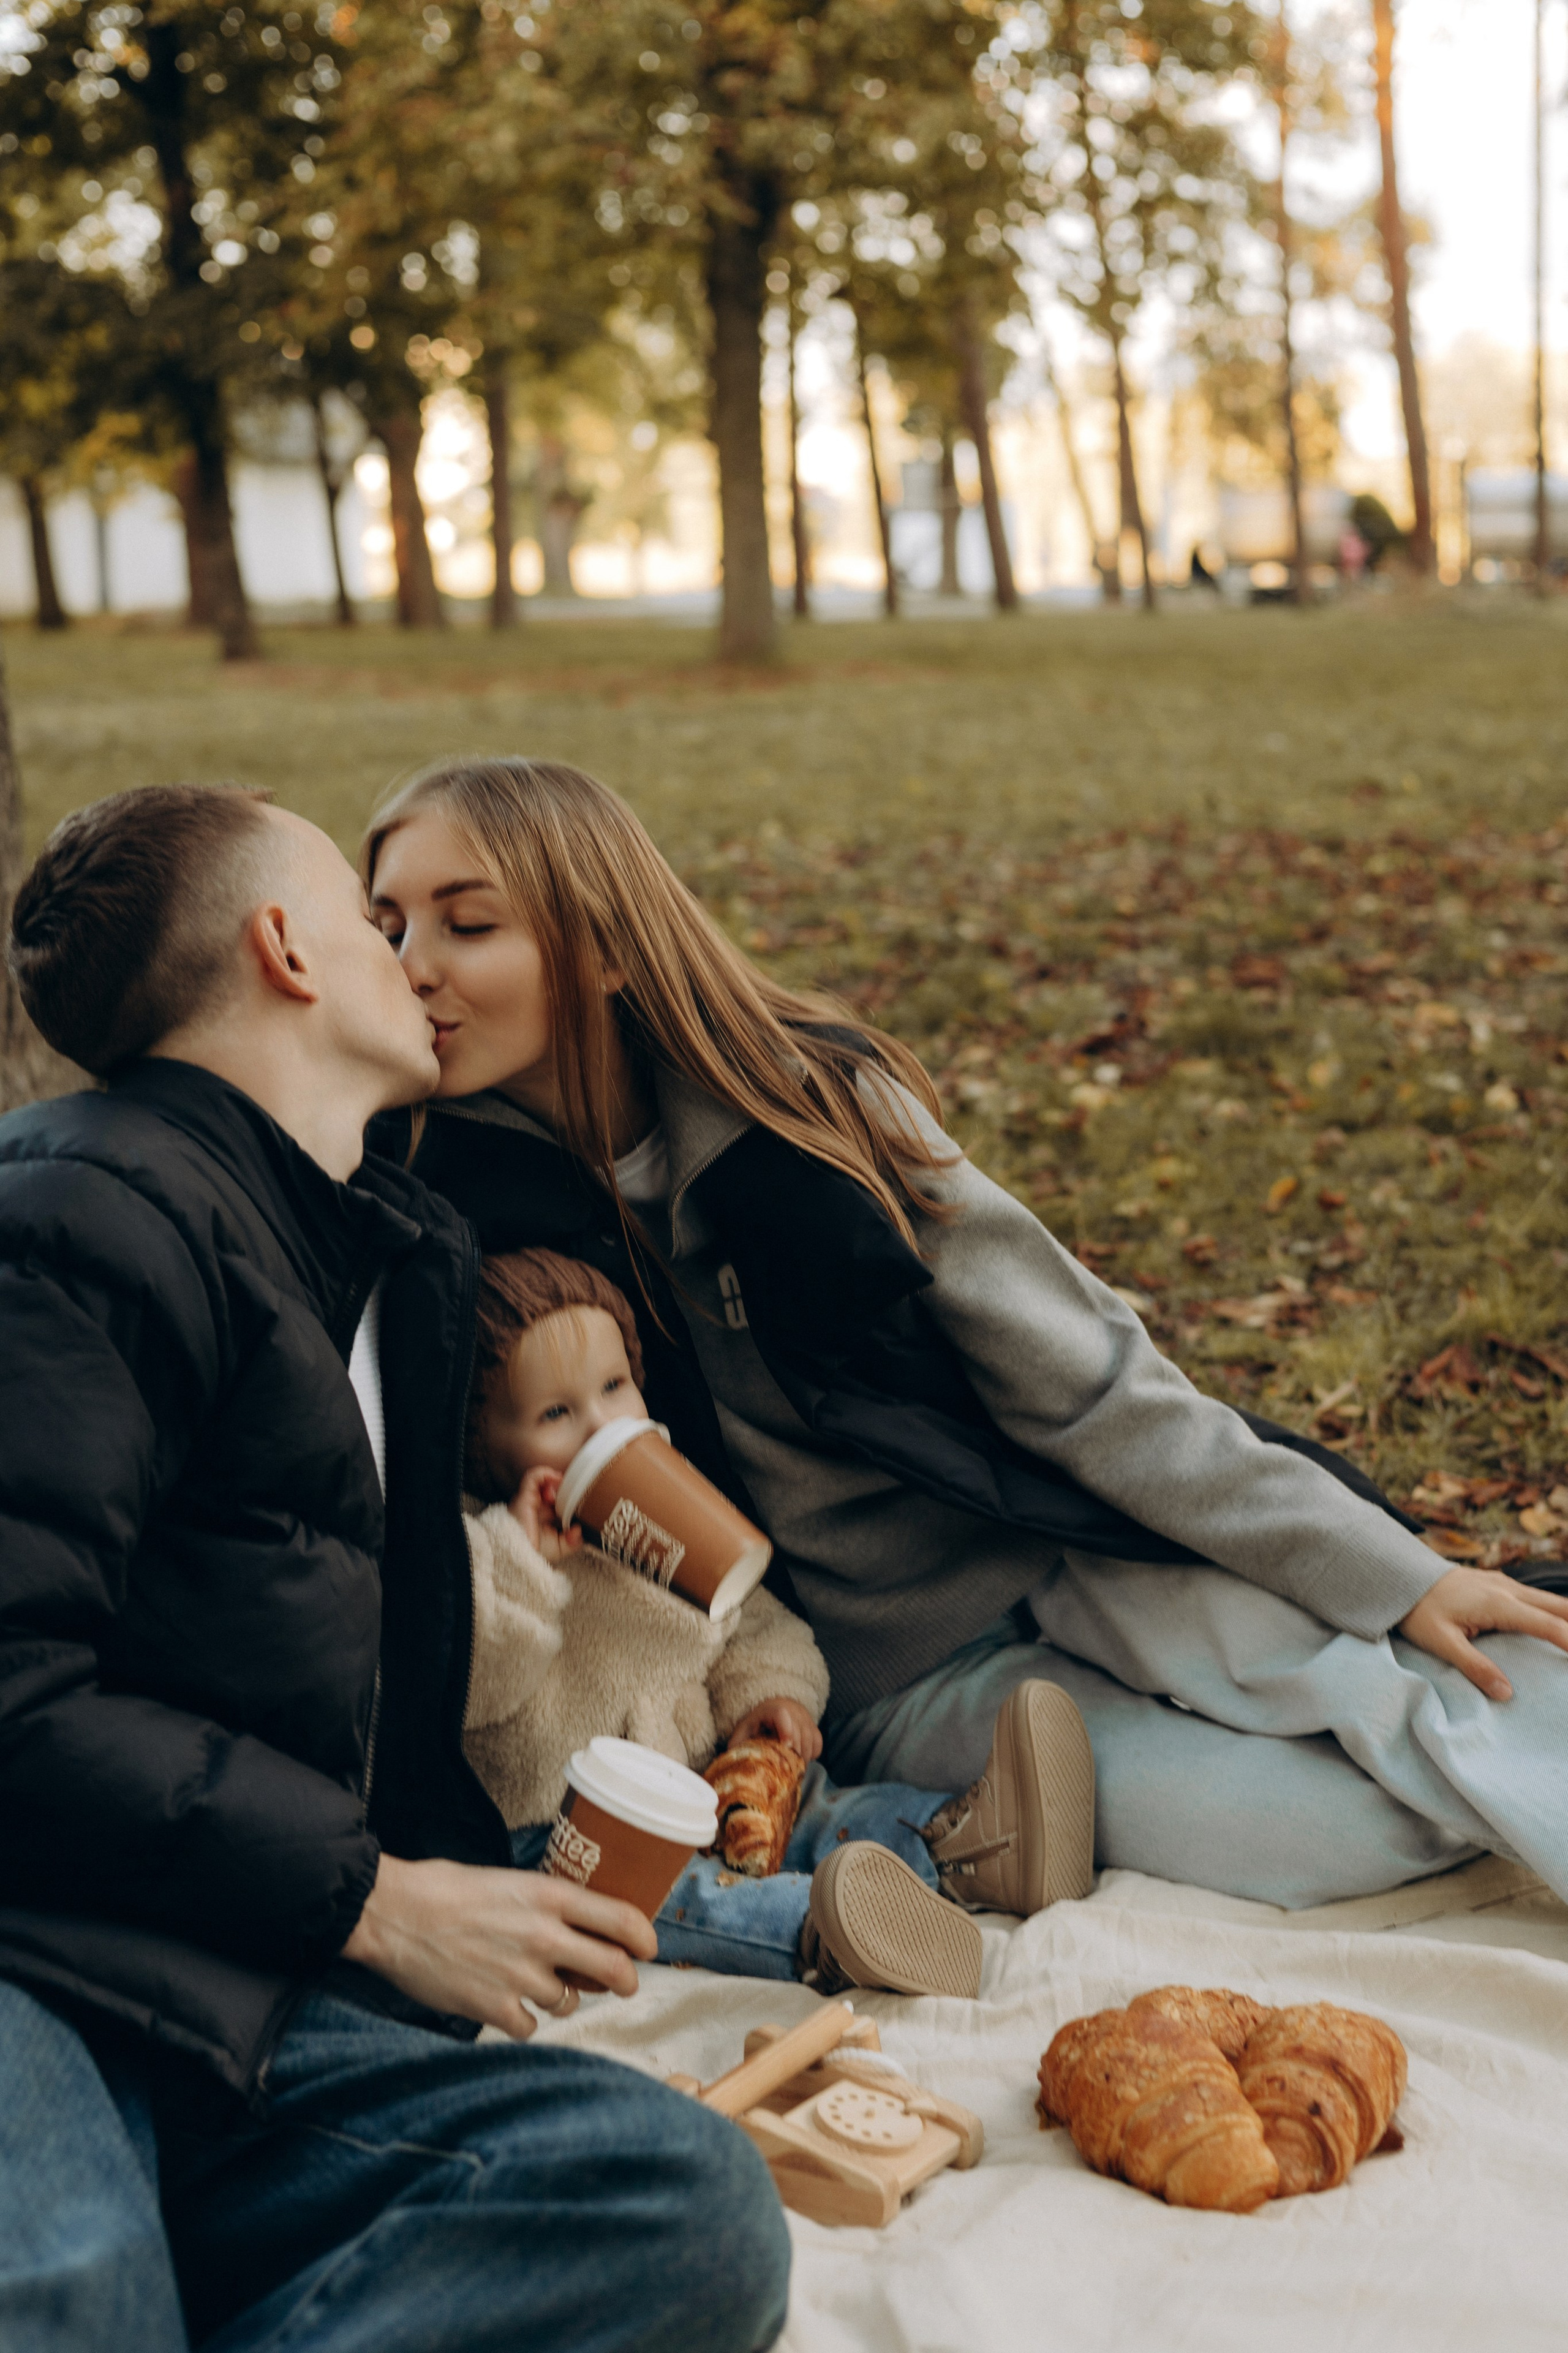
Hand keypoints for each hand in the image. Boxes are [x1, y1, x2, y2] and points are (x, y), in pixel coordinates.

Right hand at [340, 1854, 656, 2036]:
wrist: (391, 1913)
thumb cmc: (445, 1889)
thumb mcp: (508, 1881)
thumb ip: (546, 1904)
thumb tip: (577, 1928)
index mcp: (549, 1896)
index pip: (622, 1918)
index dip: (644, 1938)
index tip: (648, 1948)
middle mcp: (543, 1936)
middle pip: (613, 1970)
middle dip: (625, 1982)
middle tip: (623, 1984)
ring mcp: (520, 1975)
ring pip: (570, 2002)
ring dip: (561, 1997)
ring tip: (533, 1982)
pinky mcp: (494, 2008)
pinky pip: (531, 2027)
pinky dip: (523, 2019)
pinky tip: (504, 2001)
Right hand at [508, 1466, 580, 1563]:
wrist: (518, 1556)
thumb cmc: (534, 1553)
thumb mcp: (560, 1548)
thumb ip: (573, 1541)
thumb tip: (579, 1529)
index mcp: (544, 1517)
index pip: (556, 1499)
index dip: (568, 1495)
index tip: (579, 1497)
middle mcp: (536, 1506)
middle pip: (549, 1487)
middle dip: (562, 1486)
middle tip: (574, 1490)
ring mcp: (529, 1500)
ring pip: (540, 1479)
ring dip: (553, 1479)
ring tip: (563, 1483)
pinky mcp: (524, 1496)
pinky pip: (532, 1477)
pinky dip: (544, 1473)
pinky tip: (556, 1478)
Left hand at [727, 1696, 822, 1760]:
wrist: (776, 1709)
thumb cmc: (757, 1724)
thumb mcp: (744, 1730)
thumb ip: (737, 1744)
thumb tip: (733, 1762)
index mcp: (771, 1709)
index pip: (782, 1714)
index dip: (785, 1730)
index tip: (785, 1746)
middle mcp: (793, 1710)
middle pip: (798, 1733)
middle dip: (793, 1754)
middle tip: (785, 1771)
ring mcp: (806, 1718)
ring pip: (810, 1741)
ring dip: (802, 1758)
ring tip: (791, 1769)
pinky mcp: (814, 1727)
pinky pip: (817, 1744)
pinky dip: (811, 1755)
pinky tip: (799, 1760)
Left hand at [1398, 1564, 1567, 1699]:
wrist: (1400, 1576)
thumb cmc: (1418, 1610)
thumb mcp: (1440, 1642)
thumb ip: (1474, 1666)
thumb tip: (1506, 1693)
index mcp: (1499, 1604)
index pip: (1549, 1625)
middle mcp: (1509, 1589)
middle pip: (1560, 1607)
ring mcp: (1506, 1583)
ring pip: (1552, 1599)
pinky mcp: (1500, 1583)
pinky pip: (1538, 1598)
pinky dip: (1557, 1610)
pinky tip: (1561, 1621)